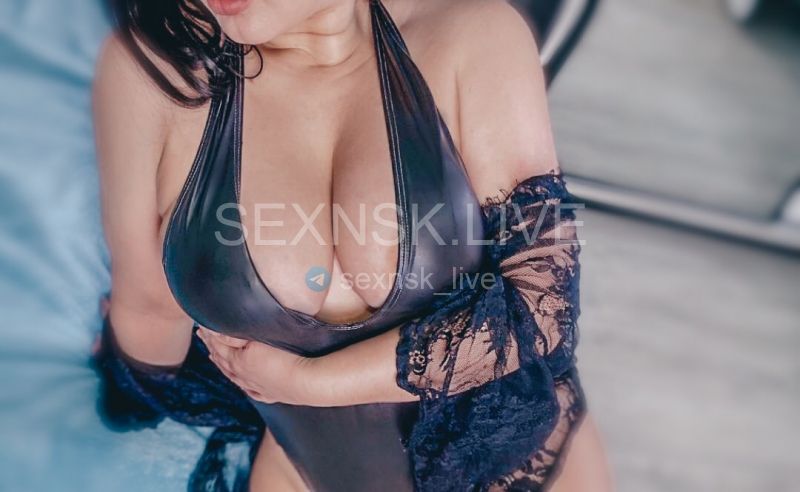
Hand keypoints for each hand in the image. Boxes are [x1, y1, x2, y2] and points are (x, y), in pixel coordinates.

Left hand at [197, 327, 323, 405]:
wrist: (308, 382)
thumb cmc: (287, 358)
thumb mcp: (258, 341)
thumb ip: (234, 337)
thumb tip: (214, 332)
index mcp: (238, 362)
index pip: (218, 346)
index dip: (209, 335)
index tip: (201, 326)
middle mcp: (243, 376)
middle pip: (222, 361)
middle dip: (212, 347)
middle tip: (203, 336)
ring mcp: (257, 387)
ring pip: (234, 376)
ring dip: (222, 365)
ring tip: (215, 356)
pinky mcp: (270, 395)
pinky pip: (251, 391)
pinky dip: (243, 386)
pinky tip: (242, 384)